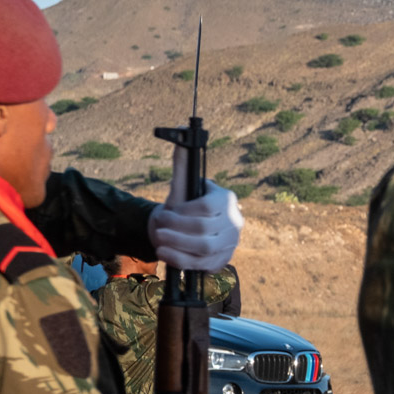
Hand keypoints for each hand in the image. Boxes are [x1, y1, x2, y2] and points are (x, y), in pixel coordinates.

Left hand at [150, 148, 243, 269]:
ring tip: (159, 239)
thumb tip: (180, 129)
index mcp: (226, 201)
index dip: (182, 213)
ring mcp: (229, 244)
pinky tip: (164, 253)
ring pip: (203, 248)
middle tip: (159, 227)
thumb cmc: (182, 208)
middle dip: (175, 229)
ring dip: (176, 244)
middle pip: (204, 230)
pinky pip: (201, 264)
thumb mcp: (181, 187)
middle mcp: (234, 222)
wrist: (183, 232)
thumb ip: (181, 163)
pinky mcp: (221, 261)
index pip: (206, 207)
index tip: (166, 212)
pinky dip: (179, 259)